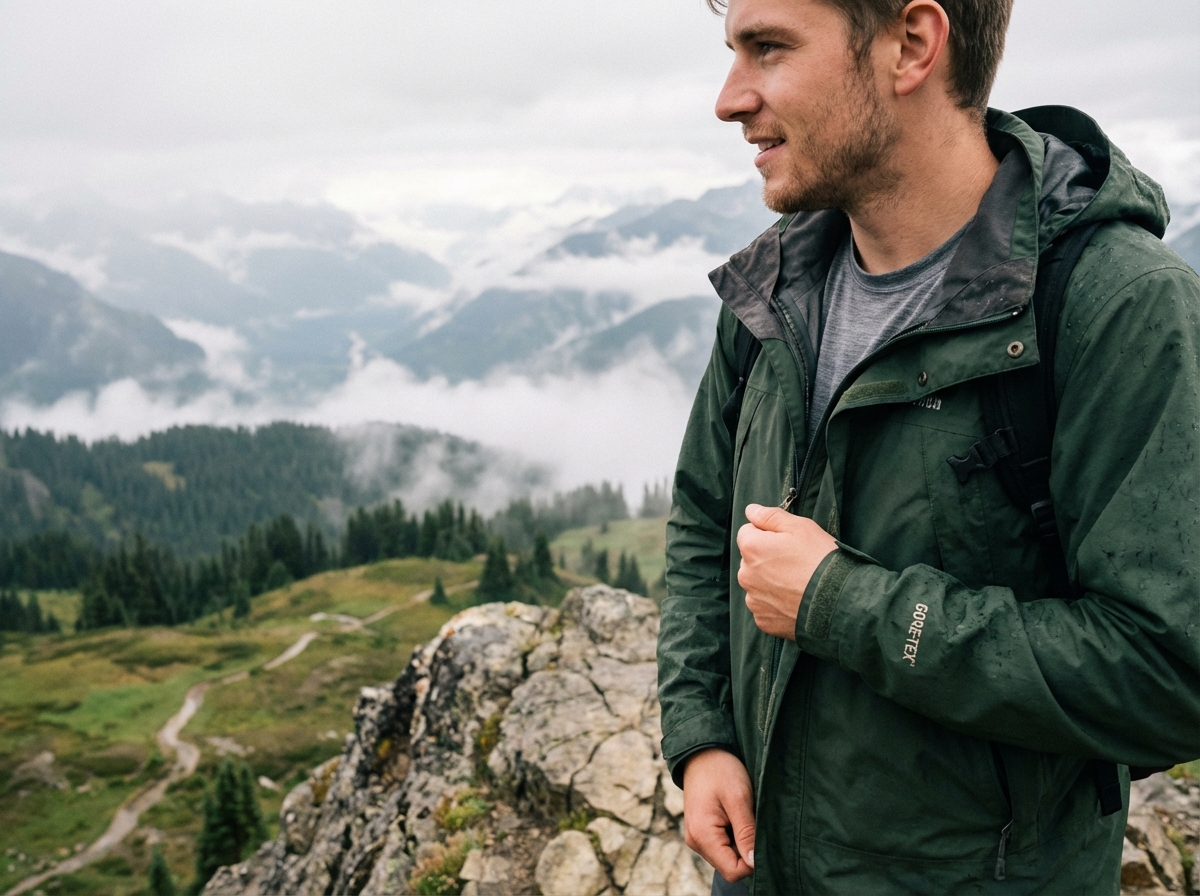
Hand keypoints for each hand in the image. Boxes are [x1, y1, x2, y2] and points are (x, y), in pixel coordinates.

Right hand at [682, 748, 755, 882]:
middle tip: (753, 820)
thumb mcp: (739, 799)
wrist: (702, 751)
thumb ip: (746, 833)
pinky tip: (737, 815)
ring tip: (743, 814)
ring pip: (728, 856)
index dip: (752, 861)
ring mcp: (697, 837)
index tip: (761, 837)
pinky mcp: (701, 831)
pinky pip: (723, 845)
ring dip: (742, 841)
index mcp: (703, 836)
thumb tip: (754, 863)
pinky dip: (735, 835)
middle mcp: (696, 842)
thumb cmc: (721, 770)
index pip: (733, 871)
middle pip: (730, 866)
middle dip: (747, 849)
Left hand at [737, 504, 837, 639]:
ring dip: (771, 582)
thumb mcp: (800, 527)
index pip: (747, 533)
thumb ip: (770, 516)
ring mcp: (753, 600)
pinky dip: (776, 604)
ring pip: (757, 584)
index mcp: (751, 548)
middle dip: (767, 559)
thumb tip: (750, 510)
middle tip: (796, 563)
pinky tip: (795, 600)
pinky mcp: (763, 620)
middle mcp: (745, 575)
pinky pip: (765, 606)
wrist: (839, 602)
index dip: (768, 534)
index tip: (787, 543)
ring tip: (798, 583)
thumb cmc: (821, 560)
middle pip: (751, 560)